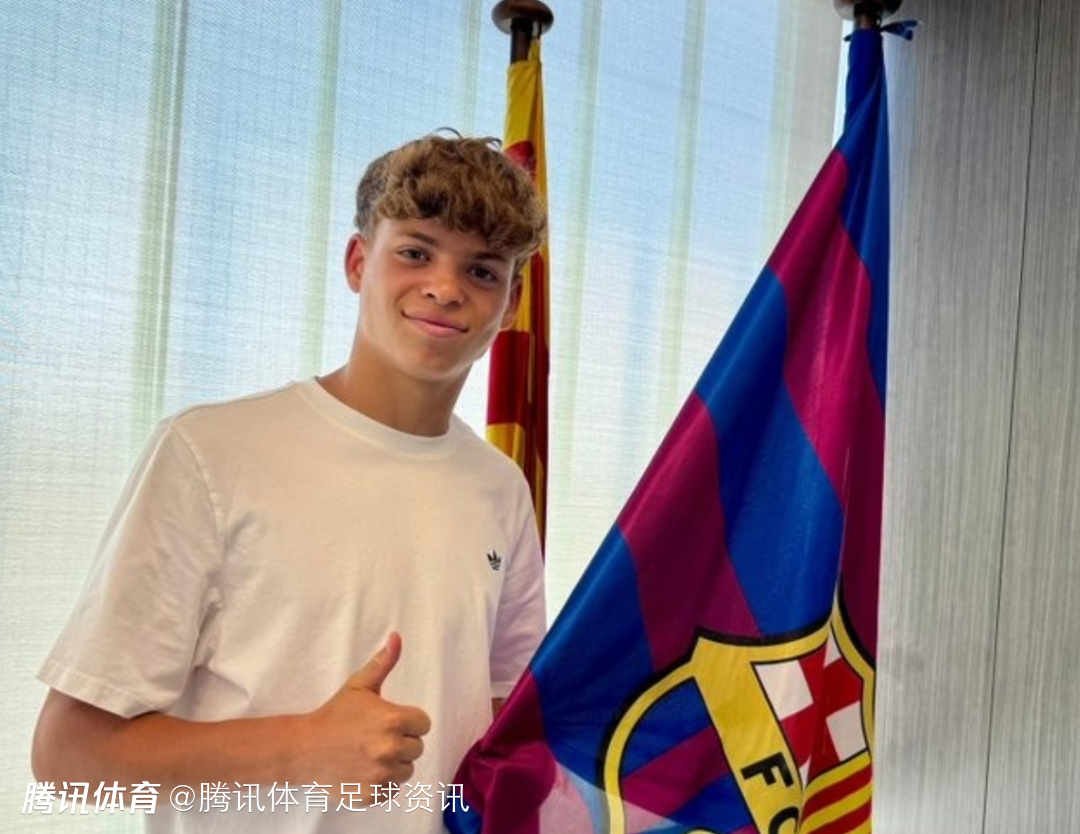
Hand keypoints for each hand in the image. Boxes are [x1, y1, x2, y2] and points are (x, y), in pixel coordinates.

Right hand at [301, 633, 430, 797]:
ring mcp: (381, 774)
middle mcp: (390, 748)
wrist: (302, 749)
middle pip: (416, 748)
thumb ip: (383, 663)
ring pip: (406, 770)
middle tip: (375, 737)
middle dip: (401, 742)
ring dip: (393, 764)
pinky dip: (381, 783)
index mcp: (393, 720)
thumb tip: (397, 637)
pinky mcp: (372, 794)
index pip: (423, 724)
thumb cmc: (333, 715)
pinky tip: (363, 769)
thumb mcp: (359, 686)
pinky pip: (391, 790)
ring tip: (369, 753)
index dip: (408, 722)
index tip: (389, 721)